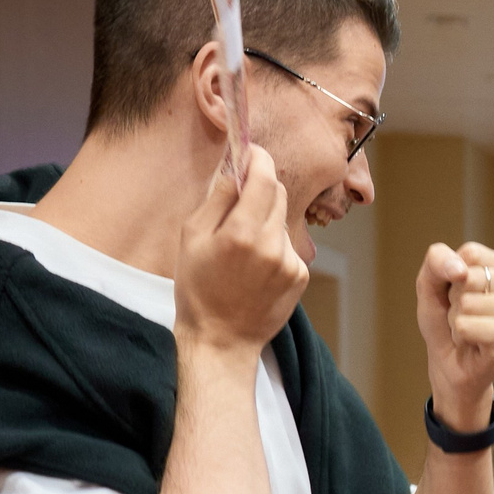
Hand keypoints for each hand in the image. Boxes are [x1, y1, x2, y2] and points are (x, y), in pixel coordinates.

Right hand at [174, 144, 305, 355]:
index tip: (251, 154)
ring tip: (243, 247)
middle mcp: (272, 246)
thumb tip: (235, 166)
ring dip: (266, 220)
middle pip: (278, 194)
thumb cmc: (198, 289)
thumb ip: (217, 198)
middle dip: (260, 189)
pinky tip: (256, 267)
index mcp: (241, 233)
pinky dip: (274, 245)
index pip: (265, 177)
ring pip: (283, 220)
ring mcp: (291, 262)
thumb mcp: (192, 238)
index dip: (259, 159)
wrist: (221, 339)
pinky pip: (289, 245)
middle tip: (238, 203)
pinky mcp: (301, 276)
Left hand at [416, 242, 493, 431]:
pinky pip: (466, 326)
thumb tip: (460, 270)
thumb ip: (437, 261)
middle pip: (468, 277)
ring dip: (456, 319)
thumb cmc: (443, 321)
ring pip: (467, 303)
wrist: (449, 364)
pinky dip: (460, 335)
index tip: (454, 291)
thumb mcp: (430, 284)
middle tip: (461, 314)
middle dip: (454, 299)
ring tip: (466, 328)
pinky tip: (470, 341)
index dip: (451, 274)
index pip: (470, 253)